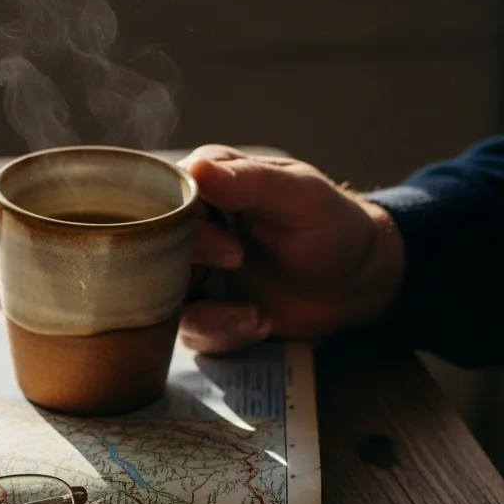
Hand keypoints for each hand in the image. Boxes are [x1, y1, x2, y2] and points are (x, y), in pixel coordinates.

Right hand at [178, 145, 407, 353]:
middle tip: (239, 269)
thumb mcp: (302, 195)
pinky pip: (186, 330)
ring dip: (208, 315)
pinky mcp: (200, 310)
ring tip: (257, 316)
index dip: (182, 228)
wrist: (355, 283)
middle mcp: (187, 228)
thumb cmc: (332, 226)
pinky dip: (221, 333)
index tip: (230, 251)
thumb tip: (197, 169)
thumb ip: (251, 180)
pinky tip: (259, 324)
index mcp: (204, 184)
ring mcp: (189, 272)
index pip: (161, 201)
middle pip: (148, 252)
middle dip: (189, 273)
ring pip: (160, 298)